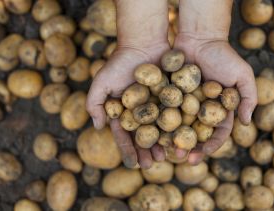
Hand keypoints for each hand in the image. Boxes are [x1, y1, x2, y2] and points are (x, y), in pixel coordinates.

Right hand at [86, 43, 168, 168]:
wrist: (144, 43)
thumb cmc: (120, 62)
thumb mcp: (101, 82)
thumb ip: (94, 104)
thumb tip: (98, 128)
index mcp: (123, 112)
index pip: (125, 135)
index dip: (128, 150)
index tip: (133, 165)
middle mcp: (140, 112)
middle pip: (143, 137)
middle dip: (146, 152)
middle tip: (151, 165)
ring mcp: (157, 106)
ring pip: (160, 131)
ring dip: (161, 145)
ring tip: (165, 157)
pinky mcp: (172, 98)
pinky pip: (174, 117)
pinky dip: (176, 129)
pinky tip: (179, 140)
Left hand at [174, 33, 257, 163]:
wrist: (199, 37)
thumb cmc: (224, 55)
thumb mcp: (243, 75)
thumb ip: (248, 97)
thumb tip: (246, 123)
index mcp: (219, 110)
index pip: (217, 133)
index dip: (211, 146)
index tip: (203, 154)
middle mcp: (202, 110)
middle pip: (196, 134)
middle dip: (190, 147)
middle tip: (182, 157)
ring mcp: (185, 104)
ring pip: (179, 127)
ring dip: (174, 140)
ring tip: (167, 150)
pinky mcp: (170, 95)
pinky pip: (165, 112)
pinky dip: (161, 123)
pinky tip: (155, 132)